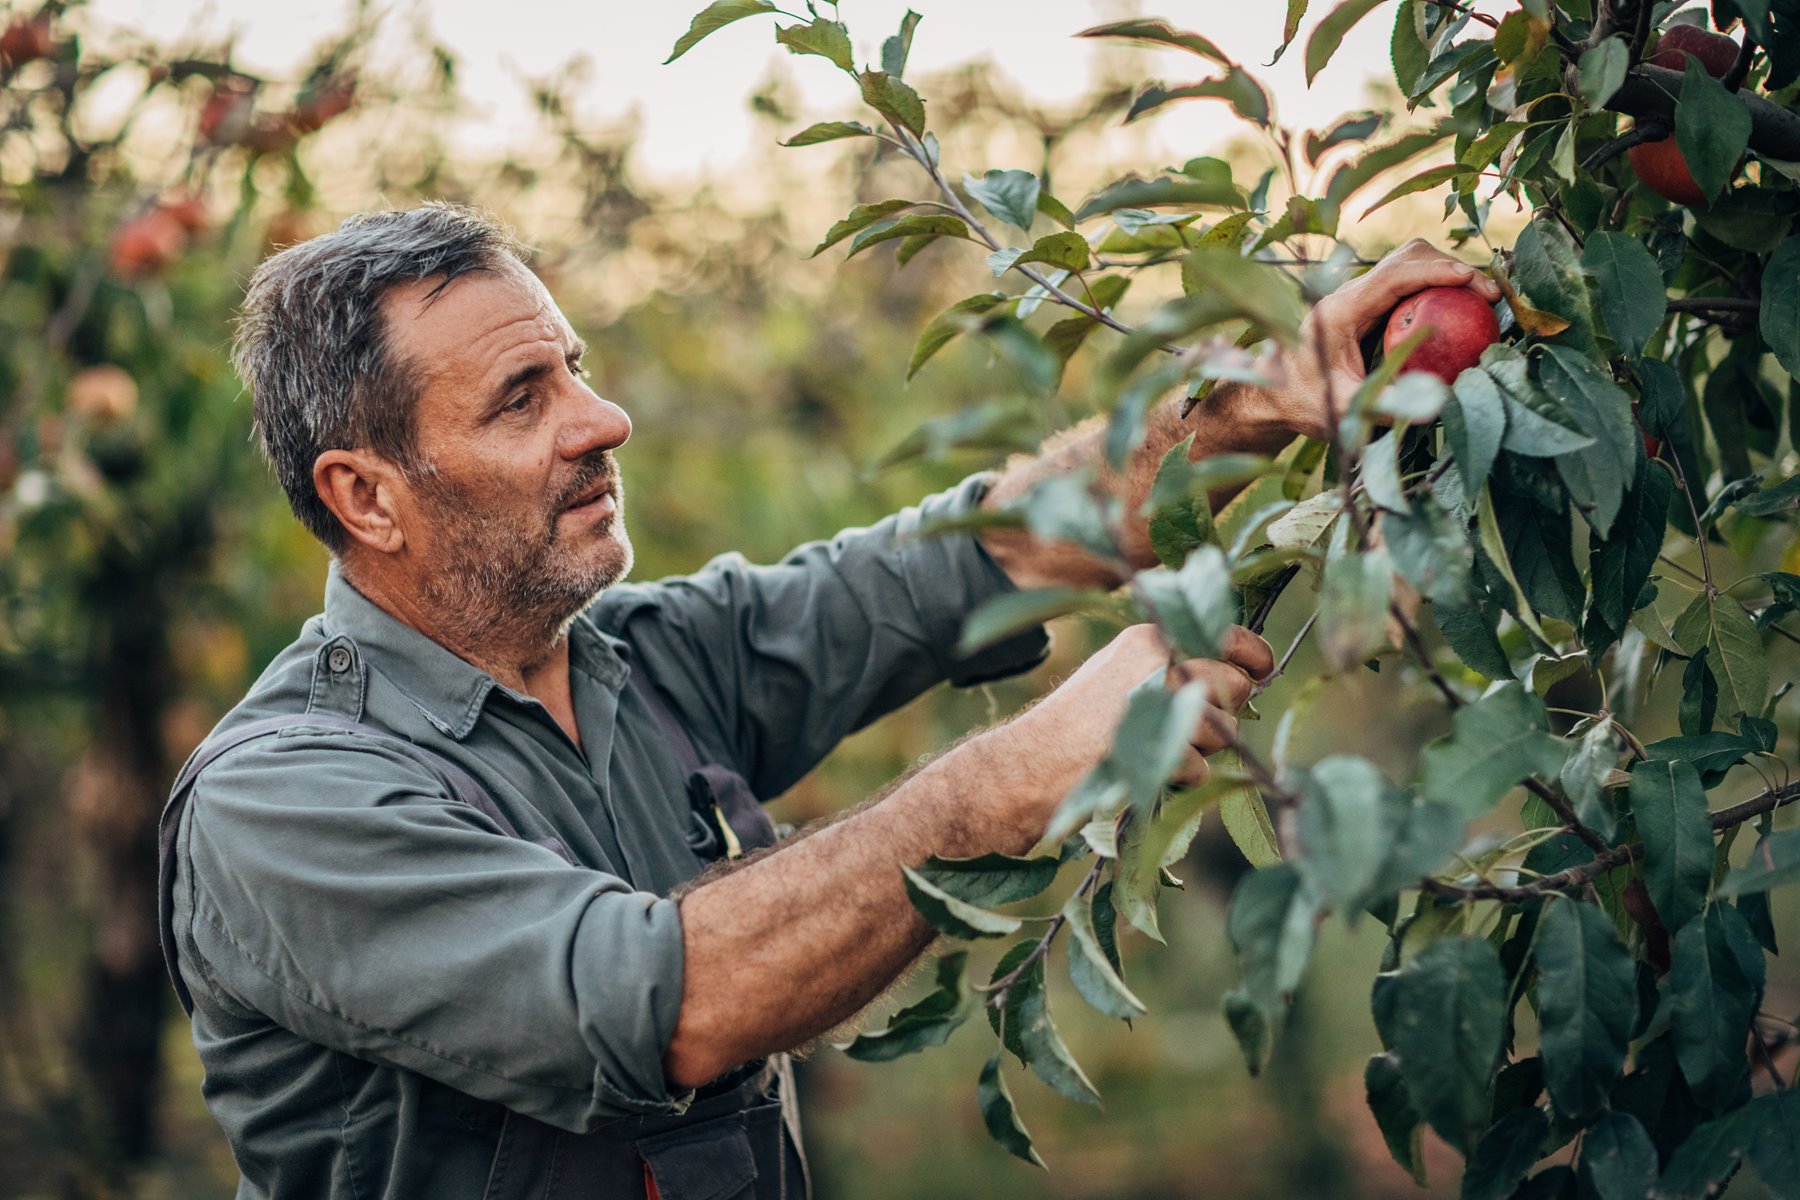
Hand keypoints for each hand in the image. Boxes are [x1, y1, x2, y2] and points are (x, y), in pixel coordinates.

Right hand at [1018, 623, 1273, 796]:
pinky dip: (1180, 778)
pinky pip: (1202, 768)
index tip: (1261, 670)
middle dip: (1224, 713)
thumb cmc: (1076, 724)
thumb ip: (1170, 665)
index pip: (1228, 634)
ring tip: (1155, 750)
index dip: (1253, 656)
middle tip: (1191, 729)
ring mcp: (1161, 703)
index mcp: (1149, 636)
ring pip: (1225, 730)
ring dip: (1202, 750)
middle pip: (1236, 685)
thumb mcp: (1119, 672)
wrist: (1028, 764)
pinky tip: (1145, 771)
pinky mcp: (1160, 745)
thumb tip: (1238, 676)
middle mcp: (1160, 660)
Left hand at [1257, 239, 1503, 440]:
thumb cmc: (1301, 402)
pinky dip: (1437, 288)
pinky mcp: (1368, 306)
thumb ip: (1381, 406)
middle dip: (1451, 267)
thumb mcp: (1341, 409)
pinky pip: (1408, 284)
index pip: (1393, 276)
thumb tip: (1431, 409)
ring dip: (1446, 273)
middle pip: (1406, 258)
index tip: (1472, 280)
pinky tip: (1462, 309)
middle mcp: (1349, 294)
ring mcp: (1359, 297)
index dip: (1435, 271)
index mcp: (1339, 310)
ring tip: (1483, 299)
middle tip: (1489, 295)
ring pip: (1408, 264)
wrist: (1271, 396)